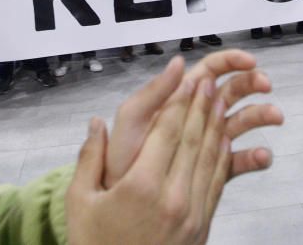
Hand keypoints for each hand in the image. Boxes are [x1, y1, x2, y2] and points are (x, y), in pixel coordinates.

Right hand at [67, 76, 229, 244]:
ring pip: (208, 159)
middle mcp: (171, 197)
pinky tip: (222, 139)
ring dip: (215, 126)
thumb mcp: (80, 202)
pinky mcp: (202, 226)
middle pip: (191, 140)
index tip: (187, 77)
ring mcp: (191, 213)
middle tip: (207, 79)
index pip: (166, 132)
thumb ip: (89, 159)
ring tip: (219, 100)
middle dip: (200, 106)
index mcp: (139, 186)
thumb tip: (94, 123)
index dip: (178, 101)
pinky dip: (221, 156)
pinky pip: (215, 183)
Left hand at [104, 51, 281, 187]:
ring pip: (241, 121)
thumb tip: (178, 60)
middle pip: (231, 90)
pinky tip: (263, 157)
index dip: (231, 61)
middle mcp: (196, 116)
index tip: (251, 61)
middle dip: (252, 83)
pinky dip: (254, 156)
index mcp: (179, 98)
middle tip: (267, 85)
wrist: (120, 201)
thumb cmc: (121, 158)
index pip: (209, 70)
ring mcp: (207, 141)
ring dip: (260, 114)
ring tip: (275, 116)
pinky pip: (239, 159)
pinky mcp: (213, 168)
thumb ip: (155, 92)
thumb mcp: (132, 119)